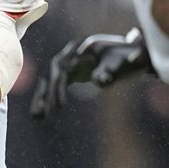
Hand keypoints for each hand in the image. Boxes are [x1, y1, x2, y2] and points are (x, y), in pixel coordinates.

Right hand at [30, 28, 149, 117]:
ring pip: (51, 82)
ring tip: (37, 117)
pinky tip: (43, 113)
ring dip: (44, 99)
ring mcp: (70, 63)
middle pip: (52, 76)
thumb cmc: (126, 58)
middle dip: (47, 96)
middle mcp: (70, 55)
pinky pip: (57, 86)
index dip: (58, 88)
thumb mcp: (119, 65)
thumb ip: (108, 71)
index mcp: (79, 50)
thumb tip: (99, 81)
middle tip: (42, 115)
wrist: (131, 53)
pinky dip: (50, 98)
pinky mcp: (72, 72)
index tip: (60, 106)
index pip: (61, 70)